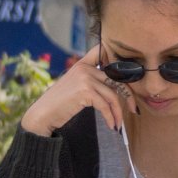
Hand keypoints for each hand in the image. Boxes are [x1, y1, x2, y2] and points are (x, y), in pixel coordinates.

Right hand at [19, 44, 138, 135]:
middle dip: (128, 95)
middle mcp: (84, 68)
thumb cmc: (60, 104)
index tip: (129, 77)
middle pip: (115, 79)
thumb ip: (91, 81)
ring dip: (118, 112)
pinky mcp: (85, 91)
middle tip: (134, 109)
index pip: (103, 52)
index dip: (118, 61)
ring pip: (112, 95)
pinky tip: (112, 126)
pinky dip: (111, 117)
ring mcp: (85, 78)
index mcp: (82, 64)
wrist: (43, 114)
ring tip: (118, 123)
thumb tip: (115, 89)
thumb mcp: (75, 86)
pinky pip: (106, 105)